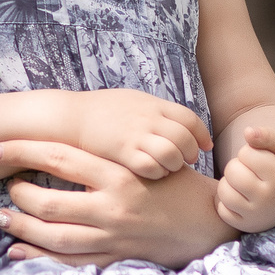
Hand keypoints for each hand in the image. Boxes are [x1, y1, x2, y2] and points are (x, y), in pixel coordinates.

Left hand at [0, 139, 235, 268]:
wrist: (210, 223)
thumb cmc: (175, 186)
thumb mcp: (146, 161)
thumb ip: (107, 156)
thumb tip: (62, 146)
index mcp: (119, 174)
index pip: (59, 158)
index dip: (20, 151)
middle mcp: (113, 207)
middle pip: (49, 203)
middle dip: (18, 194)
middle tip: (6, 186)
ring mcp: (114, 237)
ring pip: (55, 236)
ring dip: (22, 227)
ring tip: (2, 218)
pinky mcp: (117, 259)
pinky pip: (70, 262)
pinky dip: (40, 258)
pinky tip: (18, 251)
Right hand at [60, 89, 211, 180]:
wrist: (70, 117)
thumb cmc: (101, 111)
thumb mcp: (134, 100)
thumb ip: (157, 110)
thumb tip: (177, 121)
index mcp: (154, 104)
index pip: (191, 119)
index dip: (202, 135)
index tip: (204, 146)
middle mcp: (148, 118)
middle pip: (185, 138)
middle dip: (191, 153)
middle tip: (186, 161)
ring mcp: (135, 135)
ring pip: (172, 154)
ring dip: (175, 164)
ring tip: (168, 168)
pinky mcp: (122, 152)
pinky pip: (151, 167)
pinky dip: (157, 173)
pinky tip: (151, 174)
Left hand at [218, 126, 274, 232]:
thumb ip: (268, 135)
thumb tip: (247, 131)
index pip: (245, 153)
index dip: (249, 152)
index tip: (260, 159)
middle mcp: (269, 198)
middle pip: (232, 171)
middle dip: (237, 166)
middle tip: (249, 170)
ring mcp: (257, 215)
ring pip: (224, 190)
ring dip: (229, 182)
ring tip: (243, 182)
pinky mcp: (246, 226)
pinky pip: (221, 209)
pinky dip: (225, 201)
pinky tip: (239, 197)